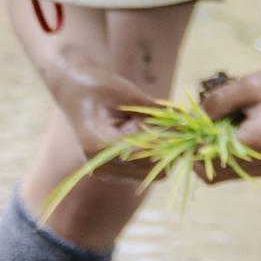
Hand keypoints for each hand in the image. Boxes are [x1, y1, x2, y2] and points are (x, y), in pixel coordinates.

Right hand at [27, 41, 175, 168]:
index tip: (184, 125)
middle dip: (168, 147)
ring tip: (154, 123)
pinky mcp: (115, 174)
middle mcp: (100, 167)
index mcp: (96, 145)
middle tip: (175, 122)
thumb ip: (152, 110)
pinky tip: (147, 130)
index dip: (167, 141)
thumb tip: (186, 122)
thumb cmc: (97, 86)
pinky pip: (146, 170)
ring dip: (162, 151)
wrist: (74, 92)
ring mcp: (107, 174)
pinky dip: (156, 153)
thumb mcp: (125, 91)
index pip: (142, 154)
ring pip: (152, 173)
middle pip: (150, 169)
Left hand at [197, 60, 260, 175]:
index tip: (185, 125)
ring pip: (219, 174)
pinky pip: (233, 169)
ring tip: (215, 124)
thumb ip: (218, 102)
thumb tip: (194, 118)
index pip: (207, 158)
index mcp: (257, 141)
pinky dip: (222, 154)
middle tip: (196, 125)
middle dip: (197, 152)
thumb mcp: (249, 85)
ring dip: (209, 154)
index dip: (190, 144)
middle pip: (210, 173)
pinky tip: (228, 129)